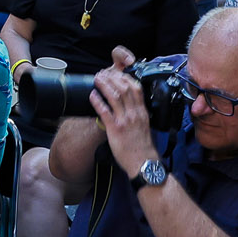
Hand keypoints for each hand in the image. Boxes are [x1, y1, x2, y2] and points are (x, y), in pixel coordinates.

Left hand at [89, 46, 159, 174]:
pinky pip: (104, 111)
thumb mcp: (145, 126)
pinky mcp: (115, 129)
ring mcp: (124, 120)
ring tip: (97, 79)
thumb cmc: (143, 147)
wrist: (143, 163)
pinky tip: (92, 95)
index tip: (117, 73)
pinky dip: (98, 101)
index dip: (125, 78)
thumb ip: (138, 115)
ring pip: (114, 96)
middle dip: (112, 78)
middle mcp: (134, 114)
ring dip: (104, 85)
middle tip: (103, 73)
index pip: (136, 89)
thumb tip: (130, 107)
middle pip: (124, 89)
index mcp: (142, 112)